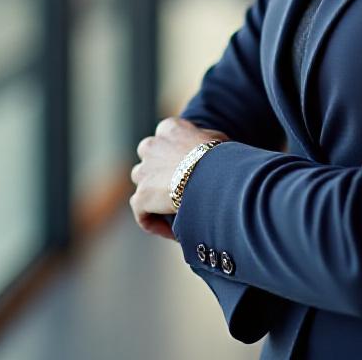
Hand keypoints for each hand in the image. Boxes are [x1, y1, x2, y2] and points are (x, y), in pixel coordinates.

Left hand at [130, 116, 229, 239]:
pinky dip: (154, 223)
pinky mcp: (142, 196)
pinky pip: (142, 213)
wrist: (211, 173)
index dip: (175, 157)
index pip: (165, 140)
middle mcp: (150, 146)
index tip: (189, 172)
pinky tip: (173, 233)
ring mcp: (143, 172)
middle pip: (149, 161)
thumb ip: (203, 140)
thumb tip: (209, 147)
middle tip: (180, 191)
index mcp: (169, 129)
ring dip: (155, 198)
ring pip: (143, 185)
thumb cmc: (220, 156)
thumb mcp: (215, 139)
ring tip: (174, 214)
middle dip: (159, 175)